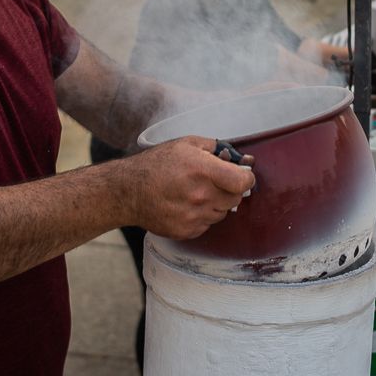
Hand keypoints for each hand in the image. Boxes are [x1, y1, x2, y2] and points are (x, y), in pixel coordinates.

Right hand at [121, 136, 255, 239]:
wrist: (128, 191)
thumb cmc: (157, 163)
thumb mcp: (187, 144)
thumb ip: (217, 148)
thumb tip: (242, 159)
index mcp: (202, 170)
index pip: (243, 182)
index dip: (246, 177)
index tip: (242, 175)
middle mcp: (200, 196)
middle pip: (236, 198)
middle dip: (230, 189)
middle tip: (214, 181)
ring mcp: (193, 216)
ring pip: (222, 212)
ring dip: (216, 203)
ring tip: (195, 192)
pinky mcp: (186, 231)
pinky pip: (207, 224)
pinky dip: (202, 215)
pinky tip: (186, 204)